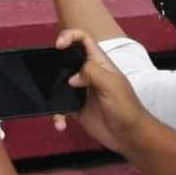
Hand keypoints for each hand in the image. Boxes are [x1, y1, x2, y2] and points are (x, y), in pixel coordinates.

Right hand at [59, 30, 150, 154]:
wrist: (130, 137)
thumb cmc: (127, 108)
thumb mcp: (112, 85)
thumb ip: (92, 73)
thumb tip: (71, 77)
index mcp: (99, 64)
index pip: (84, 40)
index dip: (70, 37)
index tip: (58, 45)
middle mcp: (88, 75)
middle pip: (66, 60)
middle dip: (53, 63)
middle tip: (44, 72)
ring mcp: (80, 91)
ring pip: (59, 84)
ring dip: (51, 93)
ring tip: (52, 104)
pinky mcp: (75, 108)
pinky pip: (59, 107)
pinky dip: (57, 115)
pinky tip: (61, 124)